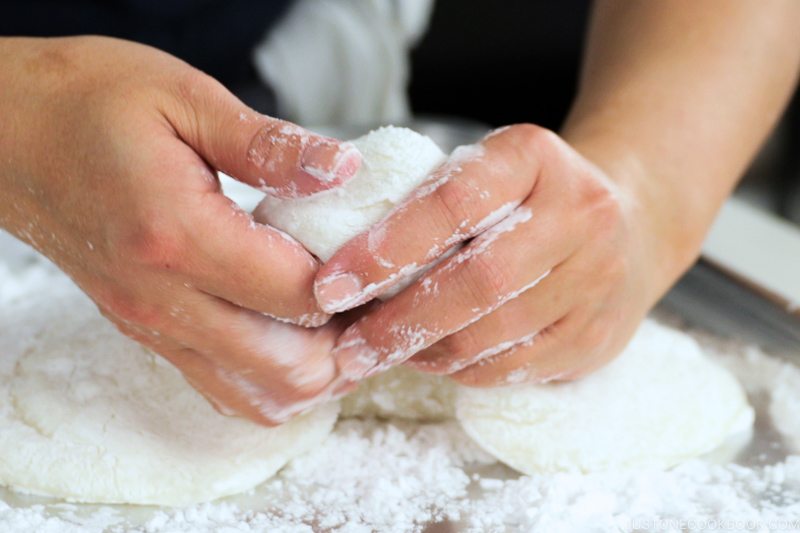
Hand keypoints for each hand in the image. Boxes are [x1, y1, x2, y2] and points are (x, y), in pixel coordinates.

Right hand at [0, 36, 361, 423]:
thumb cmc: (90, 104)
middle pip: (288, 368)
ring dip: (316, 368)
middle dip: (346, 340)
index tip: (379, 255)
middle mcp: (164, 299)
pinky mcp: (149, 332)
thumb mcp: (184, 98)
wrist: (9, 137)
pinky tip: (293, 334)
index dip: (355, 285)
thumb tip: (343, 171)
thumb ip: (270, 144)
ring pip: (259, 395)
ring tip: (339, 316)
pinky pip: (224, 387)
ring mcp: (153, 326)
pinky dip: (273, 376)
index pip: (297, 295)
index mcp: (178, 236)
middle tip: (371, 294)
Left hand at [314, 124, 684, 385]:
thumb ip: (428, 201)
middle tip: (348, 345)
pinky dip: (460, 370)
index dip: (386, 249)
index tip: (333, 285)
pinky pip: (514, 367)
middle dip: (399, 322)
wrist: (628, 223)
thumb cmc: (528, 196)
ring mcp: (598, 278)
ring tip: (380, 352)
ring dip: (424, 352)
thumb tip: (345, 264)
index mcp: (535, 158)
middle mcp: (580, 214)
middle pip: (477, 281)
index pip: (452, 204)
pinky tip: (431, 358)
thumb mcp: (486, 171)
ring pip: (494, 335)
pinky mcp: (599, 334)